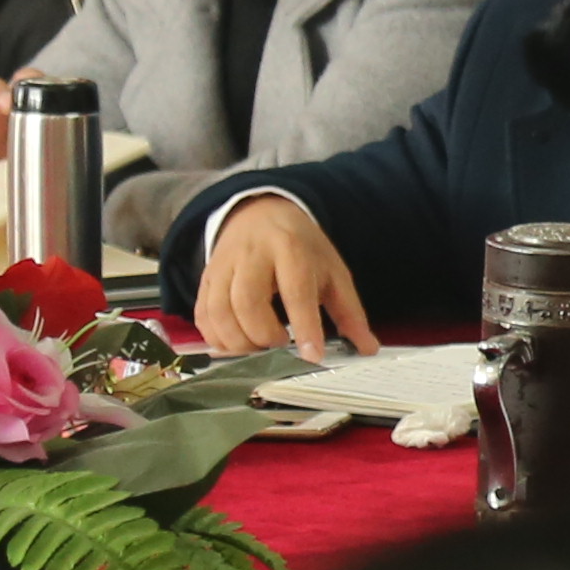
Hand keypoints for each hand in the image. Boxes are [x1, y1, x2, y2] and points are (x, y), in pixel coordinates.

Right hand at [196, 197, 380, 358]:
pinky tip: (238, 344)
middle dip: (264, 335)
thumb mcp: (332, 271)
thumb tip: (368, 348)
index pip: (296, 291)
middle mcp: (252, 254)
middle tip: (281, 346)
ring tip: (261, 348)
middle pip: (247, 301)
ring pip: (219, 310)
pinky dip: (217, 338)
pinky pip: (202, 314)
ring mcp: (223, 265)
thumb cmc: (300, 247)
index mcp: (291, 247)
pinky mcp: (205, 279)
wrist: (260, 214)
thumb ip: (349, 311)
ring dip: (239, 341)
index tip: (312, 356)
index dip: (305, 326)